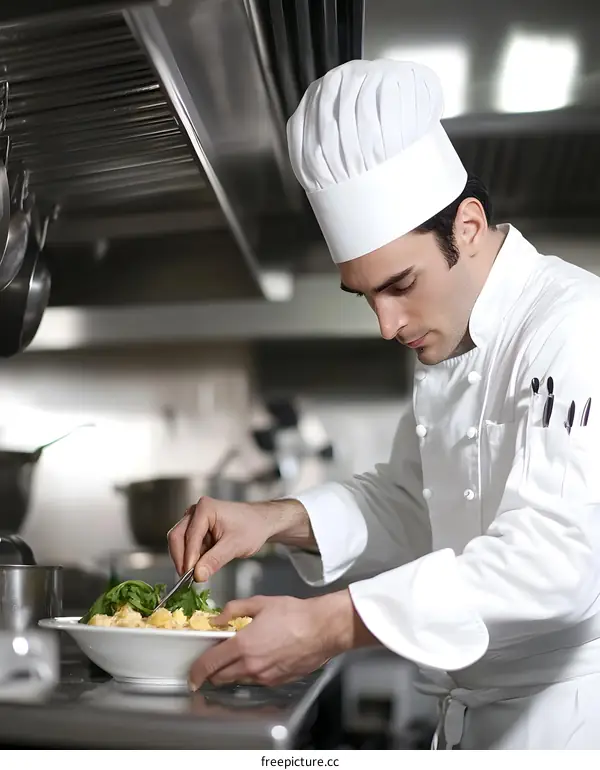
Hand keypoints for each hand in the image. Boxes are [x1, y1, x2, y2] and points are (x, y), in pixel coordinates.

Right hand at [168, 497, 310, 581]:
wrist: (261, 523)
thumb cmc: (252, 528)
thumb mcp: (235, 546)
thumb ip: (215, 560)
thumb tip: (198, 575)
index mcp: (205, 508)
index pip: (189, 536)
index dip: (188, 557)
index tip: (190, 576)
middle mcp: (195, 511)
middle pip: (177, 537)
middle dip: (182, 558)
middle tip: (187, 579)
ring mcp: (194, 520)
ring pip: (180, 542)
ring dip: (186, 559)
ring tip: (197, 574)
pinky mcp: (196, 530)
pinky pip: (187, 546)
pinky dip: (192, 558)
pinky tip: (201, 567)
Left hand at [188, 590, 375, 689]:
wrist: (322, 629)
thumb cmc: (294, 614)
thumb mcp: (259, 603)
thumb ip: (233, 610)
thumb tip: (216, 619)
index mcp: (242, 646)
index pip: (209, 665)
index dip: (196, 672)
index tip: (192, 675)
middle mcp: (251, 666)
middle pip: (220, 678)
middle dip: (212, 672)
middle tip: (213, 661)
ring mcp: (264, 677)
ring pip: (238, 681)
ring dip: (231, 672)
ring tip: (238, 656)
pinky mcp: (277, 681)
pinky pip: (256, 681)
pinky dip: (251, 673)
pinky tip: (259, 658)